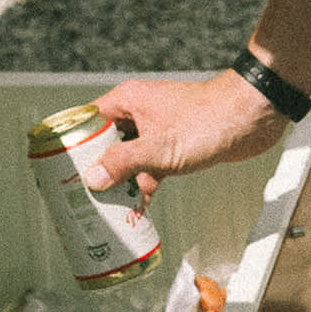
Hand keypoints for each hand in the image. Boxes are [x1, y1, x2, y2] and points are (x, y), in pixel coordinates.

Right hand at [84, 69, 290, 197]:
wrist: (254, 115)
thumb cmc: (210, 119)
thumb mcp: (159, 147)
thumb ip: (124, 163)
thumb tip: (92, 178)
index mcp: (127, 101)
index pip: (85, 122)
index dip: (70, 145)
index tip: (56, 170)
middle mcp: (138, 113)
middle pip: (103, 143)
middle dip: (92, 170)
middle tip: (76, 198)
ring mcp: (157, 130)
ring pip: (127, 159)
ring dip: (118, 183)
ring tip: (101, 210)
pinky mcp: (174, 146)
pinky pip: (149, 168)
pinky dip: (143, 187)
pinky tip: (136, 210)